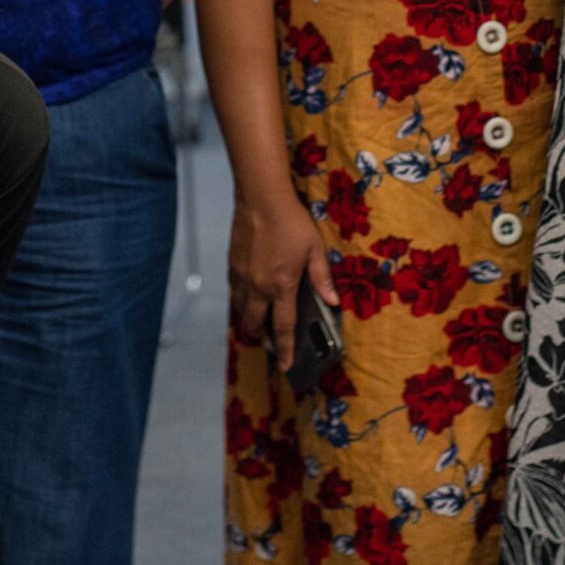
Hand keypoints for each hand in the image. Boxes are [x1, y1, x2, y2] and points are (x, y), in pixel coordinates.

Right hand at [229, 187, 335, 368]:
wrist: (260, 198)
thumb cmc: (291, 221)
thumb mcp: (314, 249)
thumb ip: (322, 277)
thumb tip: (333, 301)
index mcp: (281, 286)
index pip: (283, 327)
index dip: (286, 350)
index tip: (286, 367)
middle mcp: (258, 287)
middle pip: (255, 324)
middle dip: (263, 340)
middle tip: (272, 345)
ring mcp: (241, 277)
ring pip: (241, 311)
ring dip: (250, 322)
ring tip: (259, 325)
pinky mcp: (231, 265)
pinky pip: (235, 293)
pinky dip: (242, 303)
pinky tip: (250, 298)